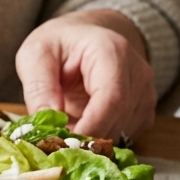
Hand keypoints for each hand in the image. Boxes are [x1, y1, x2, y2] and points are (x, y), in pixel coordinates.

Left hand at [15, 9, 155, 139]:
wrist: (82, 37)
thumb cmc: (57, 43)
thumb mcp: (34, 55)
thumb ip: (39, 87)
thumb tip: (48, 123)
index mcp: (111, 51)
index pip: (112, 98)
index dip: (91, 126)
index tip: (65, 143)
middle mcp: (137, 73)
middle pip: (120, 119)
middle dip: (87, 137)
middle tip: (55, 142)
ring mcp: (145, 93)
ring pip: (123, 131)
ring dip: (92, 139)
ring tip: (63, 128)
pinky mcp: (143, 110)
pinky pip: (126, 135)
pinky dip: (101, 138)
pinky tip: (80, 126)